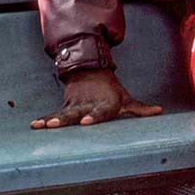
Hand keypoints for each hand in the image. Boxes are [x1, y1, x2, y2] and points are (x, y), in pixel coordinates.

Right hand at [30, 68, 162, 128]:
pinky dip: (44, 119)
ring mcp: (75, 105)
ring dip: (53, 119)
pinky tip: (34, 126)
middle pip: (78, 114)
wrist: (91, 68)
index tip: (86, 121)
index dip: (94, 117)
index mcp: (105, 104)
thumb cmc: (111, 89)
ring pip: (64, 113)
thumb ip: (140, 108)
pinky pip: (54, 113)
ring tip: (45, 125)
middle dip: (68, 119)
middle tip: (58, 124)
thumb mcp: (126, 97)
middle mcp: (88, 104)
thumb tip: (159, 111)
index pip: (100, 112)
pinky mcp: (66, 105)